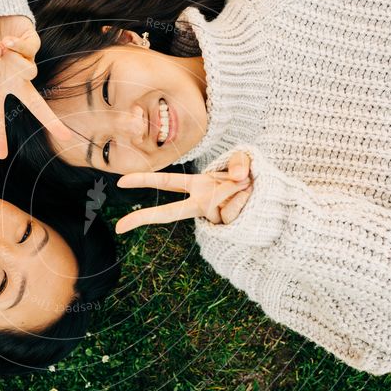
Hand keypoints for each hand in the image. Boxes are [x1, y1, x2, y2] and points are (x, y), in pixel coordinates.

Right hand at [0, 15, 71, 158]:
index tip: (0, 155)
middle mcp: (15, 79)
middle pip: (36, 105)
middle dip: (50, 121)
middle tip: (65, 136)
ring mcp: (26, 62)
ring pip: (30, 72)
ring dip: (13, 62)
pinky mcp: (33, 44)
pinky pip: (29, 51)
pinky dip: (16, 47)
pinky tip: (6, 40)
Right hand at [114, 151, 253, 233]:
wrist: (271, 200)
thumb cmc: (251, 179)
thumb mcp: (245, 163)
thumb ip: (239, 163)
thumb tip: (239, 178)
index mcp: (197, 186)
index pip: (166, 182)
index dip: (144, 180)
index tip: (121, 183)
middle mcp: (201, 203)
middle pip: (168, 213)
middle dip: (144, 217)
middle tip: (119, 227)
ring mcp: (212, 216)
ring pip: (217, 204)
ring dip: (235, 191)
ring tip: (247, 187)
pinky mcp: (225, 226)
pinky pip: (232, 211)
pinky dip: (244, 200)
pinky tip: (250, 199)